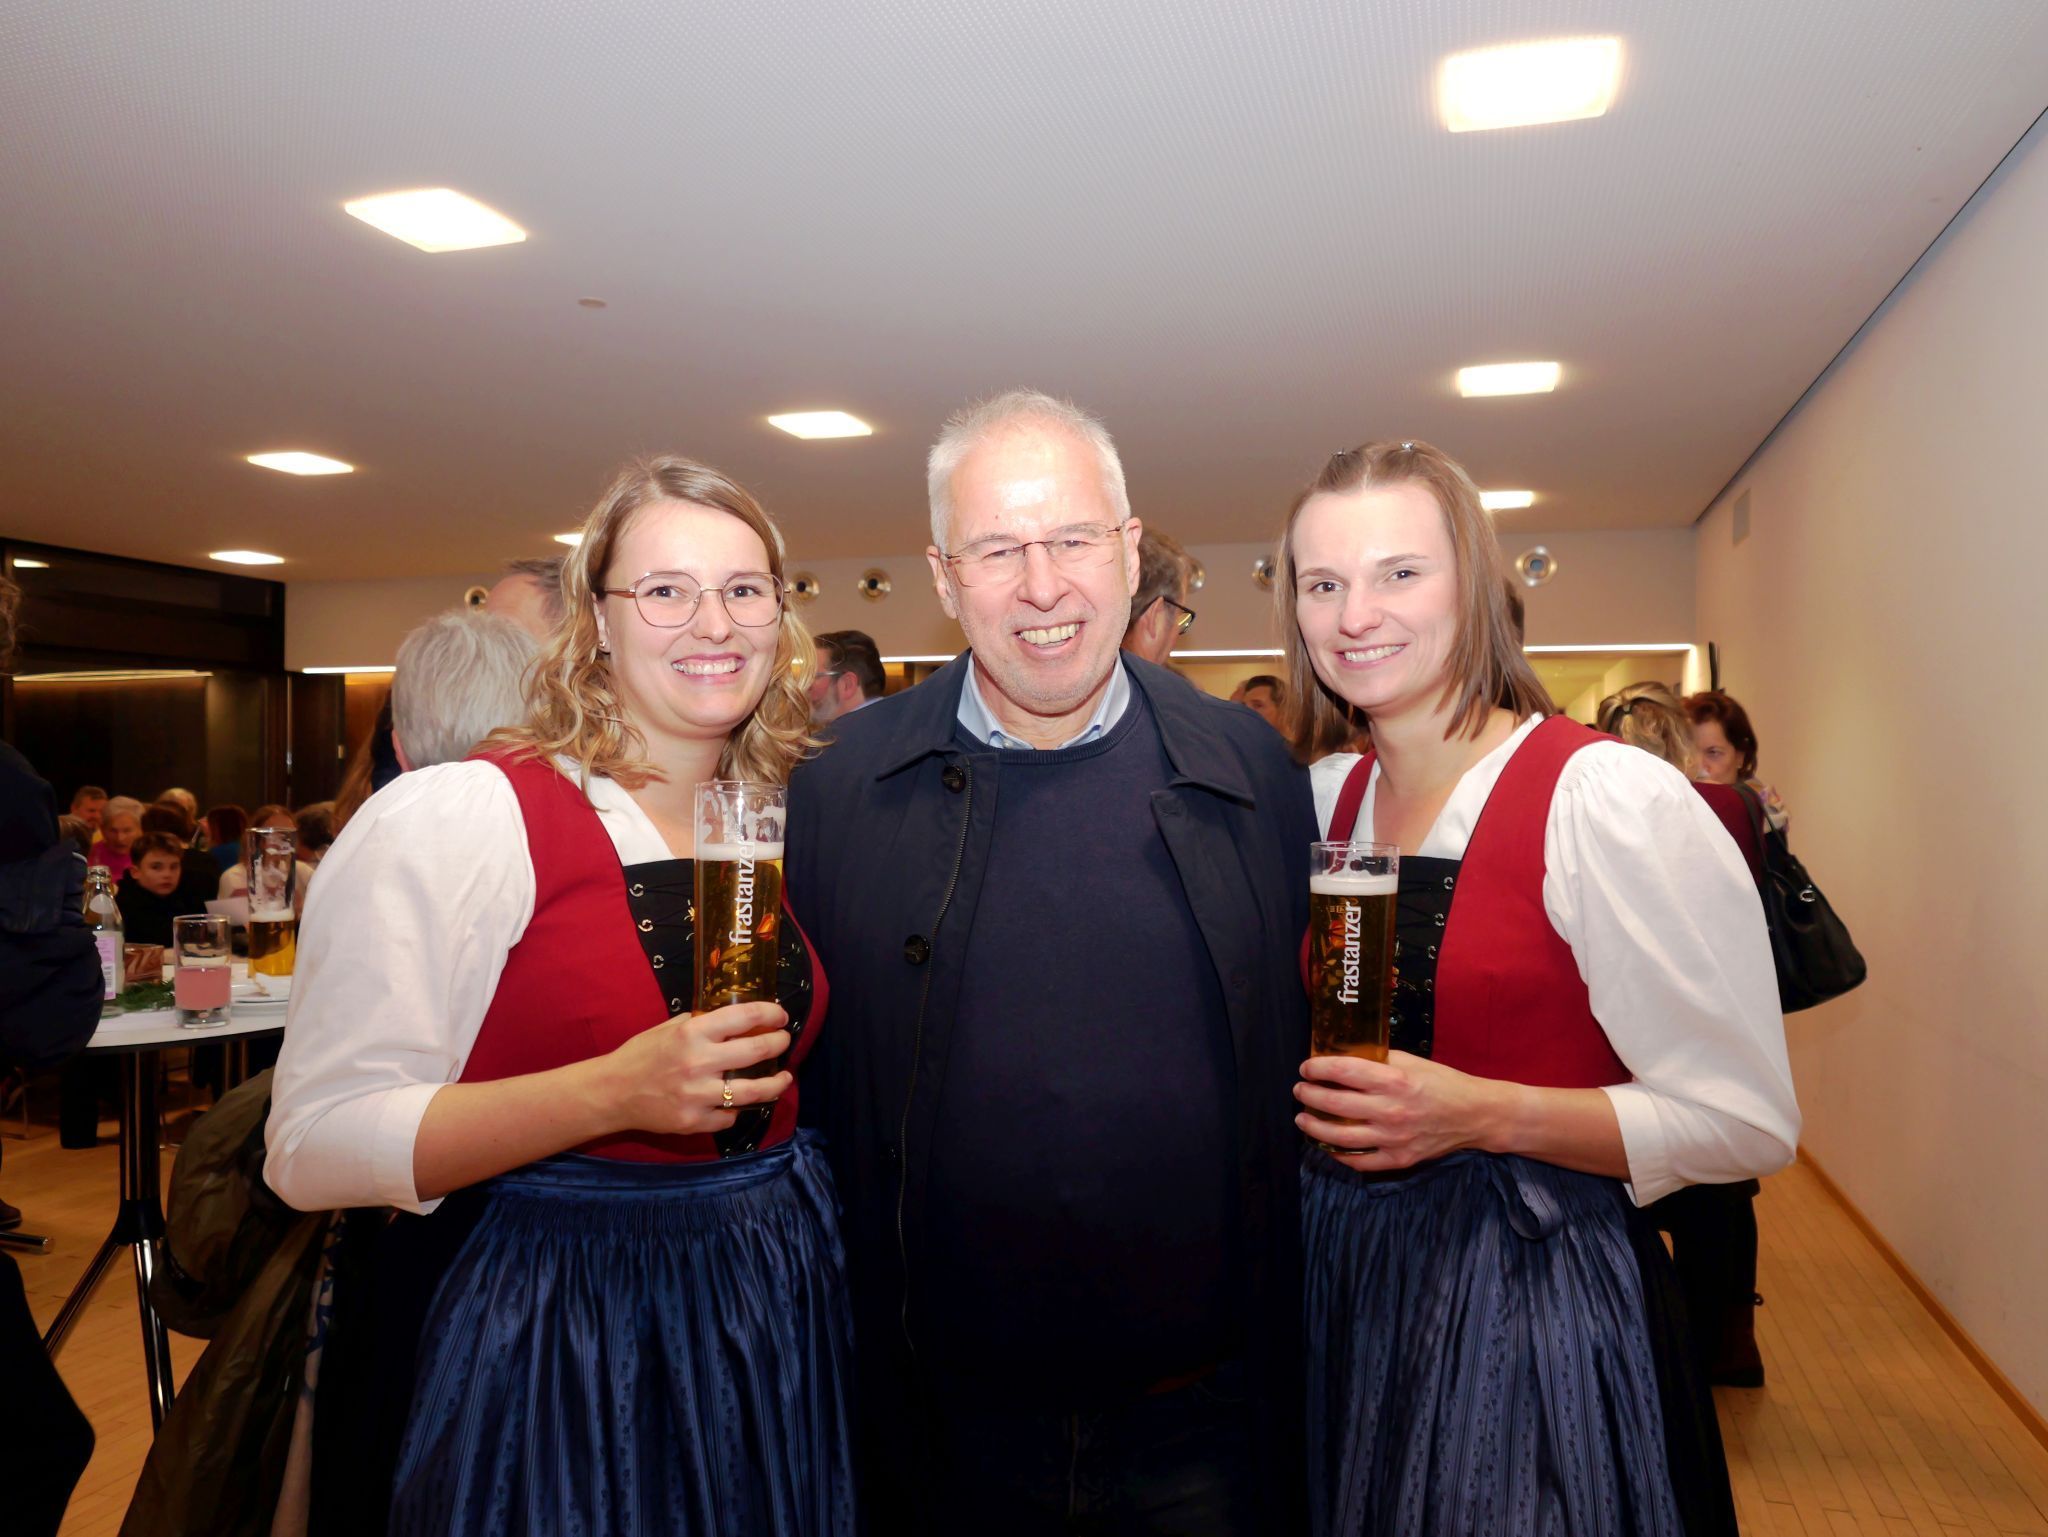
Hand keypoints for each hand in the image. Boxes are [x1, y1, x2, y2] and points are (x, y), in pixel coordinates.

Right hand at [593, 1002, 791, 1137]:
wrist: (612, 1092)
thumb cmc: (641, 1055)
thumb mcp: (670, 1027)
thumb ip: (702, 1023)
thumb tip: (738, 1019)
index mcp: (692, 1032)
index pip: (745, 1016)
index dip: (771, 1013)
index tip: (781, 1015)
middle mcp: (699, 1062)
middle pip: (757, 1051)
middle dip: (779, 1043)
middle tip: (784, 1041)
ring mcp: (698, 1095)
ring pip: (754, 1091)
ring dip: (776, 1084)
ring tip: (784, 1078)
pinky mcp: (694, 1121)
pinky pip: (730, 1116)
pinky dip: (738, 1109)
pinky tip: (743, 1102)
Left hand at [1293, 1051, 1515, 1173]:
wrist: (1475, 1115)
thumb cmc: (1443, 1083)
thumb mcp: (1412, 1061)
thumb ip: (1379, 1061)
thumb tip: (1344, 1057)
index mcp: (1394, 1080)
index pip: (1343, 1071)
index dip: (1318, 1068)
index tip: (1306, 1067)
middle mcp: (1391, 1110)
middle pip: (1335, 1103)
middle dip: (1309, 1095)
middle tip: (1300, 1091)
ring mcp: (1393, 1138)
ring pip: (1340, 1136)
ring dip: (1314, 1127)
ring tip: (1303, 1119)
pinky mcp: (1399, 1159)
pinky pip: (1359, 1161)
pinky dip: (1338, 1154)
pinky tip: (1327, 1145)